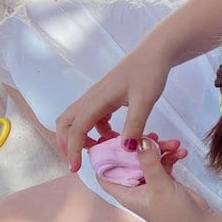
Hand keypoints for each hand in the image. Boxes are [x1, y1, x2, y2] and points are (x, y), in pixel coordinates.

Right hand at [56, 47, 170, 171]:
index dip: (73, 149)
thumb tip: (125, 149)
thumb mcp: (145, 100)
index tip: (75, 168)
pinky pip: (92, 116)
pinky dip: (96, 130)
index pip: (77, 128)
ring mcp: (97, 96)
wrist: (155, 52)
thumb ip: (134, 124)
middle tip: (77, 162)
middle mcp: (92, 98)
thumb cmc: (149, 73)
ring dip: (80, 137)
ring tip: (96, 152)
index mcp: (97, 99)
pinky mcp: (105, 97)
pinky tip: (112, 136)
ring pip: (77, 120)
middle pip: (66, 123)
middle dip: (67, 144)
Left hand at [98, 136, 209, 221]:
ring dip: (160, 150)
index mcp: (125, 192)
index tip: (112, 138)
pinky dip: (170, 156)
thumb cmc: (174, 213)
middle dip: (140, 148)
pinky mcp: (164, 181)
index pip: (105, 173)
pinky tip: (181, 153)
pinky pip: (163, 163)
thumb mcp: (159, 186)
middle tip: (151, 135)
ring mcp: (149, 184)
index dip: (105, 156)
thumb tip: (140, 140)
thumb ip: (149, 162)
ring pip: (148, 160)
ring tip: (174, 144)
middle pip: (129, 161)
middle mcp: (134, 188)